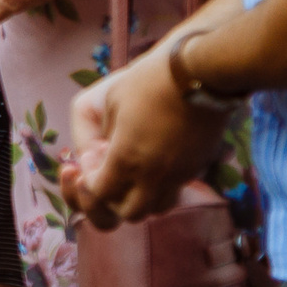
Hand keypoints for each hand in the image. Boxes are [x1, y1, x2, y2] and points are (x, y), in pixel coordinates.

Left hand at [62, 37, 231, 225]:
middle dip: (108, 201)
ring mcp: (179, 175)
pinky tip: (148, 162)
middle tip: (101, 173)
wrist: (198, 71)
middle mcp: (155, 176)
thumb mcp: (103, 103)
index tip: (88, 155)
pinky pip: (172, 192)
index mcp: (127, 159)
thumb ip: (92, 138)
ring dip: (135, 199)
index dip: (88, 182)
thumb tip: (97, 160)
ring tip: (126, 172)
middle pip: (127, 214)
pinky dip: (156, 189)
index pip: (100, 194)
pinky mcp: (196, 167)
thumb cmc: (145, 81)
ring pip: (154, 210)